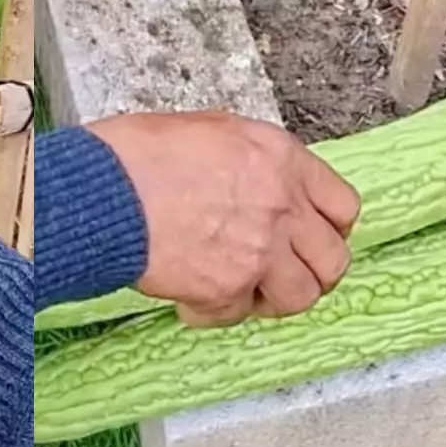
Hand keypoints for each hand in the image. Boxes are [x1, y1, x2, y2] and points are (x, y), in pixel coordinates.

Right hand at [89, 112, 360, 327]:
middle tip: (284, 276)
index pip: (342, 206)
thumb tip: (253, 183)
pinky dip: (216, 313)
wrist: (103, 191)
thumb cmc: (138, 154)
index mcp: (281, 160)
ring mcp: (259, 252)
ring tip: (241, 292)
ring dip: (270, 298)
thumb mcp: (209, 131)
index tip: (312, 238)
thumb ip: (249, 161)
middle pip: (332, 260)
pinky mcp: (226, 289)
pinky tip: (191, 298)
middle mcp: (281, 207)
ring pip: (298, 297)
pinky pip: (237, 315)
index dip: (329, 228)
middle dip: (311, 272)